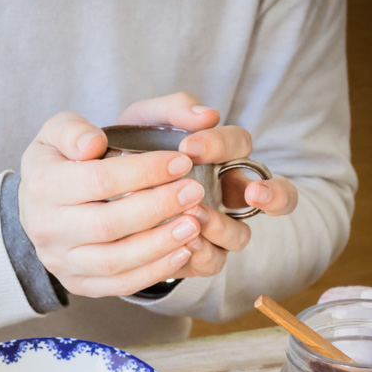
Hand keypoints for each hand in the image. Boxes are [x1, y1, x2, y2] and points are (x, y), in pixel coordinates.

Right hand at [18, 106, 209, 296]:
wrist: (39, 208)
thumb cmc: (60, 164)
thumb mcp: (58, 131)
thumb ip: (74, 128)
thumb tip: (94, 144)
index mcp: (41, 187)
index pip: (99, 181)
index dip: (144, 172)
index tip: (181, 161)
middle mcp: (46, 229)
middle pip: (108, 224)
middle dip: (158, 208)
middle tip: (194, 192)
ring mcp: (61, 262)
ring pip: (116, 261)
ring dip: (160, 244)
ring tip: (194, 224)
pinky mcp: (78, 283)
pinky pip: (120, 285)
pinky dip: (155, 271)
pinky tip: (182, 252)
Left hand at [117, 92, 297, 280]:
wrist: (96, 195)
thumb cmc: (127, 153)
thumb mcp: (143, 123)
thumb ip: (173, 110)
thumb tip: (208, 113)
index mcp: (220, 158)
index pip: (241, 145)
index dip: (224, 145)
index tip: (190, 147)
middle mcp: (227, 195)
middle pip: (275, 196)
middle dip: (273, 194)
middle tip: (252, 191)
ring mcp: (216, 229)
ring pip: (241, 235)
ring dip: (224, 227)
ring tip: (195, 217)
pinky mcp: (196, 257)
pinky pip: (212, 262)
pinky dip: (202, 253)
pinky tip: (182, 244)